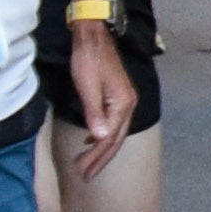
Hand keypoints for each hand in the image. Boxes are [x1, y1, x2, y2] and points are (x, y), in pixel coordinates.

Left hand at [68, 24, 132, 176]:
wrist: (93, 36)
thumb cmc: (88, 59)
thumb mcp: (87, 87)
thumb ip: (94, 114)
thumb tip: (99, 139)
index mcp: (122, 104)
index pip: (109, 138)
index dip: (96, 157)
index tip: (83, 172)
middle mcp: (128, 104)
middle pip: (115, 139)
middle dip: (100, 159)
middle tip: (85, 176)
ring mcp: (124, 100)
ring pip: (115, 132)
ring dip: (101, 149)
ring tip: (87, 164)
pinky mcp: (117, 96)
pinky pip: (113, 123)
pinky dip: (102, 136)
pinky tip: (92, 139)